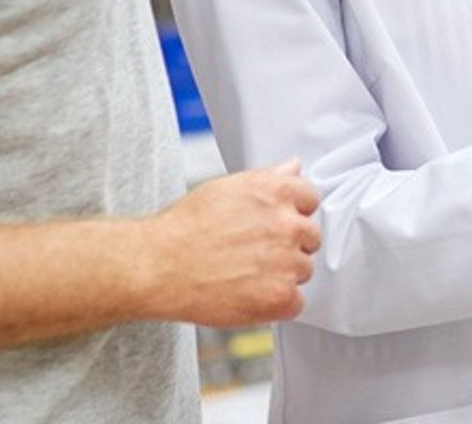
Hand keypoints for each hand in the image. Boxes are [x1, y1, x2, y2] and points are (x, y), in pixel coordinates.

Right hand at [142, 159, 320, 326]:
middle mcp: (287, 224)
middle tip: (256, 252)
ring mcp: (287, 262)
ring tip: (246, 274)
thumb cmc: (185, 228)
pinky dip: (277, 304)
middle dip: (289, 244)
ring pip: (303, 270)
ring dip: (282, 274)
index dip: (293, 213)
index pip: (311, 199)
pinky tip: (251, 294)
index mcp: (277, 192)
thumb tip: (293, 168)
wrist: (160, 266)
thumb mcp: (227, 187)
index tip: (277, 224)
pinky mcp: (280, 296)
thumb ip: (268, 178)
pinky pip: (297, 302)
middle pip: (310, 237)